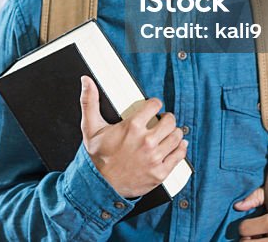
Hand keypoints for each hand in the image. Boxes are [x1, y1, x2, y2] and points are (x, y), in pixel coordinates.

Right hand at [79, 76, 186, 198]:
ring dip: (175, 132)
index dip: (155, 104)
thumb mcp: (90, 127)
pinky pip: (179, 156)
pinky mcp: (160, 172)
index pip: (154, 105)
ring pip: (176, 137)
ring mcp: (155, 158)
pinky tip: (179, 145)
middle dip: (167, 118)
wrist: (101, 185)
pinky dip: (181, 149)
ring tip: (170, 132)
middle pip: (170, 121)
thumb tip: (86, 81)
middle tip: (164, 120)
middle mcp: (146, 141)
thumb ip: (89, 101)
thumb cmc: (98, 156)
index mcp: (132, 127)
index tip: (154, 106)